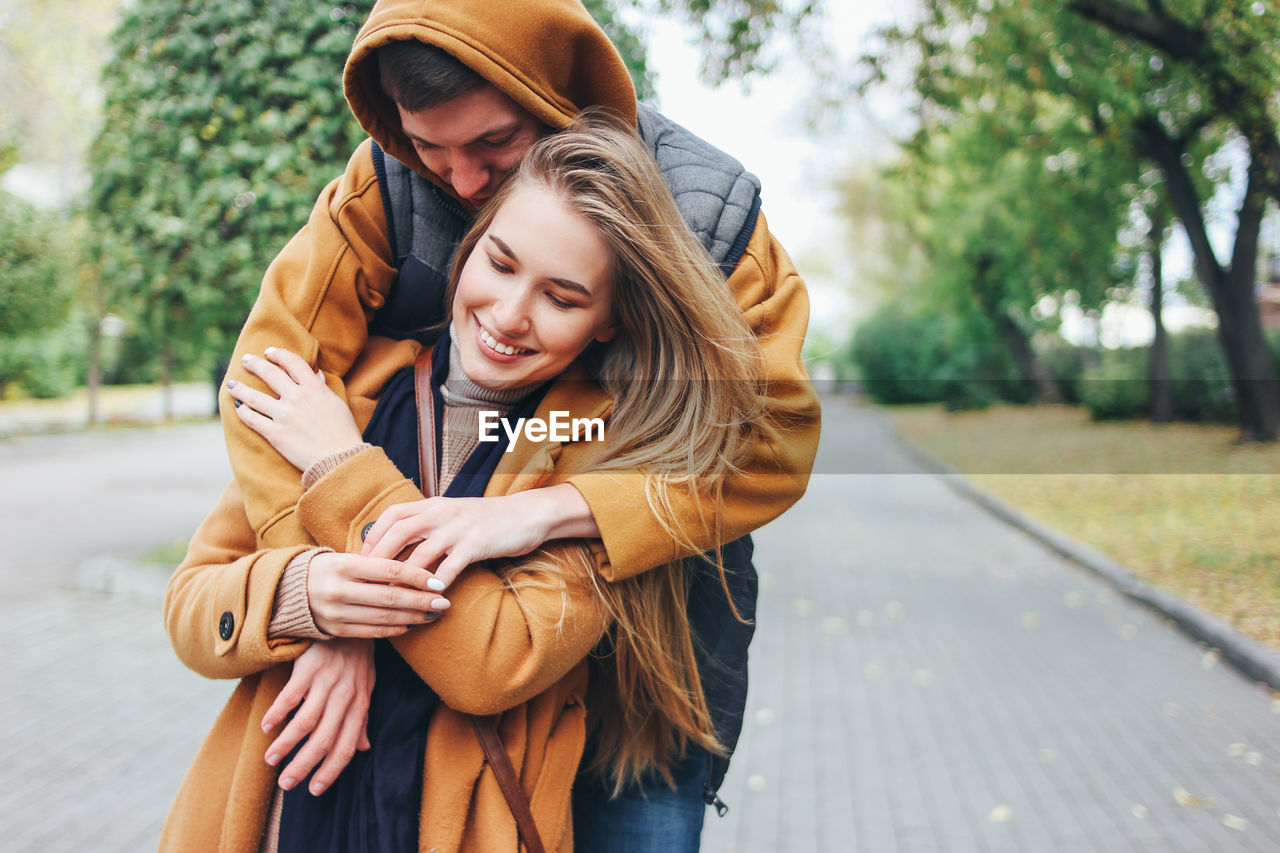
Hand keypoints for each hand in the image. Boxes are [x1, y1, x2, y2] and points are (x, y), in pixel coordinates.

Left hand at [226, 347, 364, 470]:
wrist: (340, 460)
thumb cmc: (343, 433)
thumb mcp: (337, 404)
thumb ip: (322, 387)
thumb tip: (315, 373)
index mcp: (315, 389)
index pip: (293, 362)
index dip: (279, 354)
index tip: (270, 352)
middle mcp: (297, 398)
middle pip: (270, 373)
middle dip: (255, 364)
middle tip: (245, 360)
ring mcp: (284, 416)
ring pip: (253, 397)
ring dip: (239, 388)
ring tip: (231, 384)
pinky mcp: (275, 434)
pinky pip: (252, 419)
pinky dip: (243, 412)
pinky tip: (239, 408)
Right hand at [261, 638, 373, 795]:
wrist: (350, 620)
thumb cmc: (357, 658)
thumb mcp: (365, 688)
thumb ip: (362, 719)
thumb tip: (364, 748)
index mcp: (359, 706)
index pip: (346, 746)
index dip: (331, 771)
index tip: (314, 790)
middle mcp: (345, 697)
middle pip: (324, 740)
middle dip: (304, 766)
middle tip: (286, 784)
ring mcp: (327, 682)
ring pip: (305, 722)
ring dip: (286, 744)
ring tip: (270, 759)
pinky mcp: (310, 668)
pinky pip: (291, 696)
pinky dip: (278, 713)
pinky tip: (267, 726)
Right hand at [307, 551, 450, 637]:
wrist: (290, 591)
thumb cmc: (329, 569)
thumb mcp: (348, 558)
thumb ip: (378, 563)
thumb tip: (419, 568)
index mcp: (344, 565)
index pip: (390, 570)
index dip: (418, 576)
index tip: (439, 582)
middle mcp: (339, 589)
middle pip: (390, 597)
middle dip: (422, 602)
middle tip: (444, 602)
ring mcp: (336, 612)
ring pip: (384, 618)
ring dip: (414, 618)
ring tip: (433, 615)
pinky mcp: (336, 630)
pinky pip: (373, 632)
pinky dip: (395, 629)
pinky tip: (411, 624)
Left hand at [360, 484, 599, 587]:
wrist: (527, 513)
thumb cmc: (489, 519)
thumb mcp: (454, 515)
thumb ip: (430, 525)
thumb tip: (401, 547)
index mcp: (434, 504)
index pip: (393, 515)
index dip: (375, 537)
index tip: (364, 560)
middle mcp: (442, 512)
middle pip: (398, 532)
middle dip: (379, 559)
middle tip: (369, 582)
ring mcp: (458, 528)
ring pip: (420, 553)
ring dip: (404, 578)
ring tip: (393, 597)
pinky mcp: (476, 543)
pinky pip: (450, 566)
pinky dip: (437, 583)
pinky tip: (432, 598)